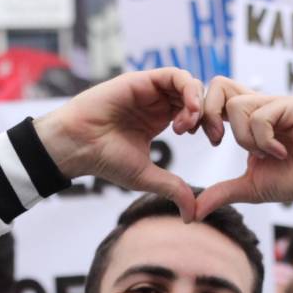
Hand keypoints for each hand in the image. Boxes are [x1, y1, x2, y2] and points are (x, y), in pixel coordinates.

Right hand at [34, 68, 202, 220]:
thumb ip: (172, 189)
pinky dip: (188, 90)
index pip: (196, 111)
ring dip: (199, 103)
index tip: (214, 142)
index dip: (210, 123)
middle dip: (211, 114)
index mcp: (160, 120)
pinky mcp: (141, 80)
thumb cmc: (105, 160)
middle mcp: (156, 102)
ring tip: (191, 126)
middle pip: (198, 95)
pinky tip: (185, 115)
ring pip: (189, 82)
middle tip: (212, 136)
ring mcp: (149, 89)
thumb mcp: (146, 177)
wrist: (78, 146)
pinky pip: (174, 75)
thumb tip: (192, 217)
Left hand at [195, 77, 292, 219]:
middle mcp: (262, 103)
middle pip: (220, 84)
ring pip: (238, 106)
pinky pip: (261, 117)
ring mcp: (278, 102)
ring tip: (265, 154)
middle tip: (216, 140)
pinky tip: (281, 153)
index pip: (216, 95)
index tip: (203, 137)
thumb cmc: (292, 181)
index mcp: (249, 116)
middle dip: (209, 113)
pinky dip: (264, 141)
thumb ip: (221, 193)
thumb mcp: (249, 187)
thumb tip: (194, 214)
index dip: (202, 113)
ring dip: (244, 138)